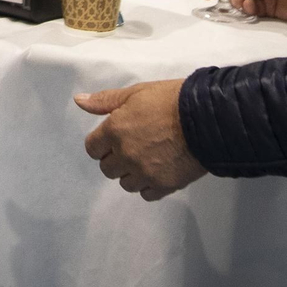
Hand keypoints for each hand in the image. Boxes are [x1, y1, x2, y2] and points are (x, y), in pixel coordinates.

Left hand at [76, 80, 207, 200]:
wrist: (207, 118)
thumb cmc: (172, 99)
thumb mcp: (137, 92)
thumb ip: (106, 100)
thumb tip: (79, 101)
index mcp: (115, 131)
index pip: (92, 148)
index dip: (102, 142)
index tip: (115, 137)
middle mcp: (125, 155)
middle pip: (107, 168)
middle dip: (116, 158)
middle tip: (134, 145)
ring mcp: (144, 173)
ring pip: (126, 184)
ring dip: (132, 173)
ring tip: (149, 157)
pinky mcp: (163, 185)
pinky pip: (147, 194)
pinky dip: (150, 184)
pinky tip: (160, 170)